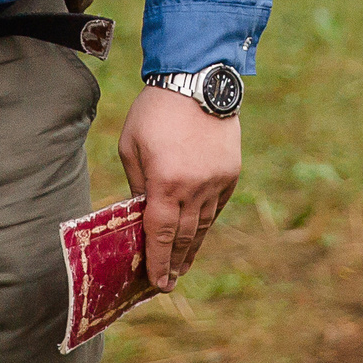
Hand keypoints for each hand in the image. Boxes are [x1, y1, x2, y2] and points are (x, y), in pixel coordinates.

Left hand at [116, 84, 240, 291]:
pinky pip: (217, 206)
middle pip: (183, 236)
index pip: (160, 235)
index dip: (157, 262)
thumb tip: (140, 212)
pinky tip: (200, 235)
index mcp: (165, 183)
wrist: (198, 79)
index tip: (157, 284)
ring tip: (183, 266)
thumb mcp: (131, 146)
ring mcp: (216, 181)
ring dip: (192, 248)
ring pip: (203, 225)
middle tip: (169, 282)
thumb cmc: (155, 111)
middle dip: (174, 263)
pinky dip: (207, 223)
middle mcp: (194, 188)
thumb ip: (137, 183)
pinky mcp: (230, 172)